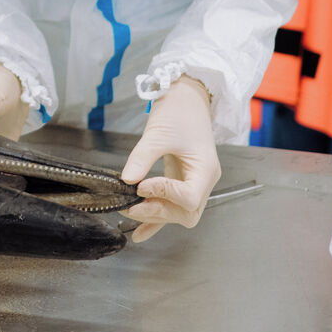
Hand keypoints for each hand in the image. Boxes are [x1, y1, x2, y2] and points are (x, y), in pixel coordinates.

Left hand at [120, 76, 220, 242]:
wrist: (187, 98)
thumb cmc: (179, 111)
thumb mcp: (158, 132)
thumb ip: (142, 157)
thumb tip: (126, 180)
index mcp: (205, 169)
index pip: (189, 197)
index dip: (164, 195)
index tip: (141, 187)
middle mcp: (203, 181)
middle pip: (186, 212)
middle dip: (159, 212)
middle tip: (131, 205)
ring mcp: (194, 183)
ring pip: (179, 213)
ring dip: (155, 215)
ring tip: (129, 211)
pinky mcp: (181, 182)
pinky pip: (171, 207)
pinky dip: (156, 221)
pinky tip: (140, 233)